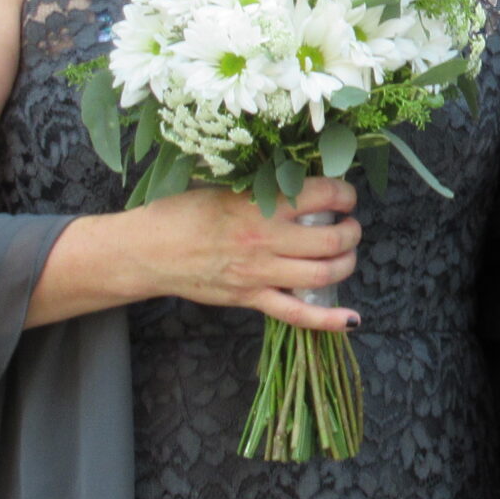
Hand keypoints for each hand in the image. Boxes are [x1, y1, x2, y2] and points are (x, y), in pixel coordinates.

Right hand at [128, 175, 361, 331]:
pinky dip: (328, 320)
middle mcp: (267, 239)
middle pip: (331, 239)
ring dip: (346, 264)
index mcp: (261, 204)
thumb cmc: (181, 212)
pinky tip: (352, 319)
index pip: (323, 195)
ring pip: (322, 275)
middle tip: (349, 227)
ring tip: (345, 255)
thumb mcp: (225, 186)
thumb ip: (262, 186)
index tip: (346, 197)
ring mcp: (260, 274)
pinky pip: (297, 314)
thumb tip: (297, 179)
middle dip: (351, 232)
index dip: (345, 195)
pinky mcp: (251, 299)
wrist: (148, 250)